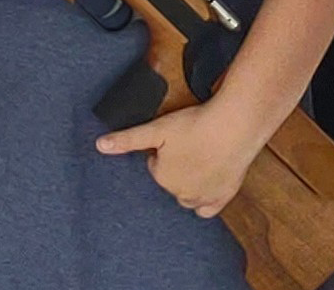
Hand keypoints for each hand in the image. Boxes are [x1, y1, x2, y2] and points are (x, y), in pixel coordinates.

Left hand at [96, 98, 266, 217]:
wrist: (234, 126)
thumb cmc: (195, 125)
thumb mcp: (157, 128)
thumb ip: (127, 139)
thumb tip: (98, 145)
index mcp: (162, 177)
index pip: (156, 167)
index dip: (164, 152)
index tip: (174, 140)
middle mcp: (180, 192)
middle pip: (172, 181)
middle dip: (176, 167)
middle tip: (189, 145)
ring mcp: (203, 196)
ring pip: (188, 196)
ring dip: (189, 183)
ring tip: (200, 159)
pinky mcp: (224, 195)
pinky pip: (208, 209)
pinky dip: (205, 203)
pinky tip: (206, 189)